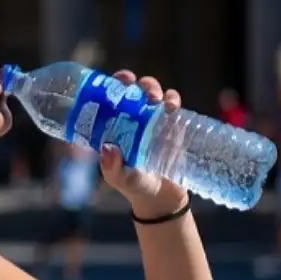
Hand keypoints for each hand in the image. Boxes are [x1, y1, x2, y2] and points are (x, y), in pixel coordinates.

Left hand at [99, 70, 189, 216]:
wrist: (161, 198)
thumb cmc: (134, 186)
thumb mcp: (119, 178)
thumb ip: (112, 167)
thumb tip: (108, 147)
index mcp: (113, 127)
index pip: (108, 99)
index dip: (109, 85)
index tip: (111, 81)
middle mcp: (131, 119)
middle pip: (130, 90)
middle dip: (131, 81)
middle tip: (131, 83)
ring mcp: (152, 120)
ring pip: (152, 93)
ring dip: (152, 87)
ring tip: (154, 99)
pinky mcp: (172, 125)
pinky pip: (173, 105)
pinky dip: (173, 99)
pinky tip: (171, 105)